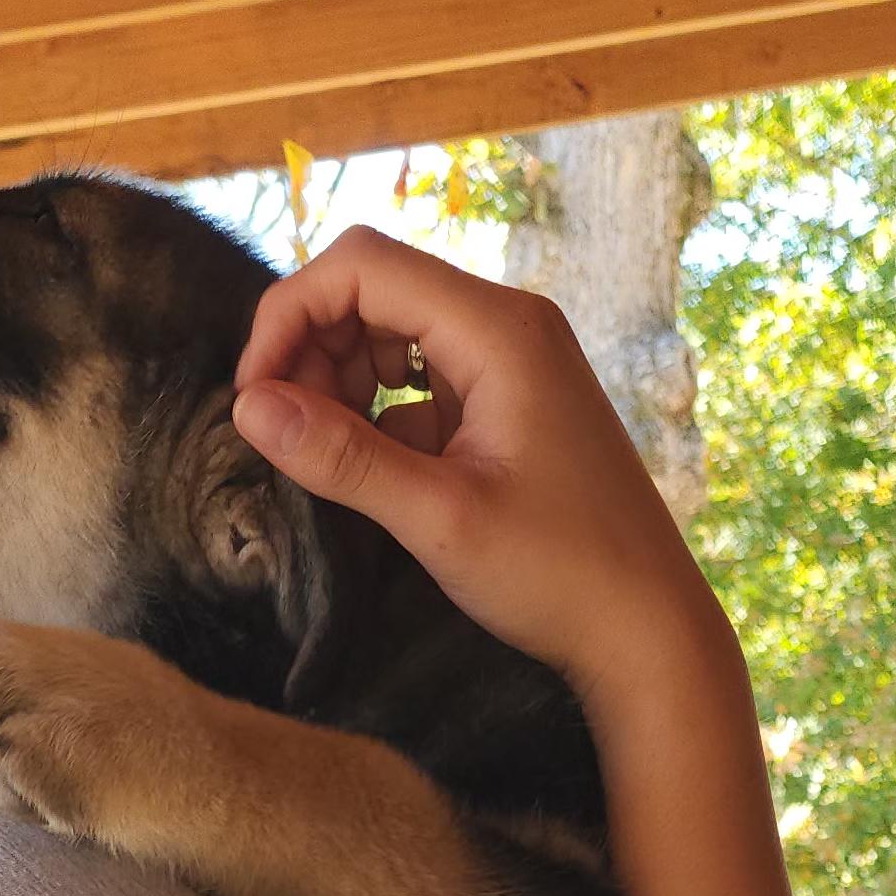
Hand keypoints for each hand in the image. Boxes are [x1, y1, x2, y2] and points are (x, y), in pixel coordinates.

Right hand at [230, 224, 728, 718]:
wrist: (647, 628)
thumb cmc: (560, 574)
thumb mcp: (438, 518)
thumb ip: (342, 457)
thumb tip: (248, 409)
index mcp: (499, 329)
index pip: (362, 266)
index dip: (290, 317)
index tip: (254, 399)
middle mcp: (508, 325)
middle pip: (374, 288)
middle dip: (312, 349)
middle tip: (286, 437)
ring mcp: (512, 363)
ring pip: (392, 333)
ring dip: (340, 382)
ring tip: (328, 459)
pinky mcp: (509, 404)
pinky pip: (422, 380)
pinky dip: (380, 414)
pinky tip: (375, 476)